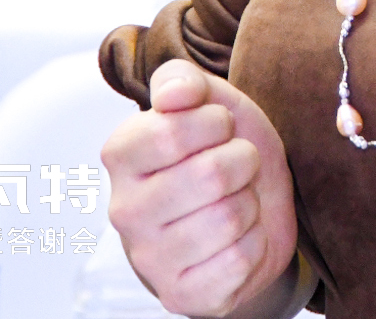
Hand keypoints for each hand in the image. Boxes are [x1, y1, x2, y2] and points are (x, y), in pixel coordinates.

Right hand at [102, 62, 299, 317]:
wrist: (250, 214)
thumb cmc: (223, 152)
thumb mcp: (210, 102)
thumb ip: (183, 80)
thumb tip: (174, 93)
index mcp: (121, 155)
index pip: (172, 130)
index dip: (215, 122)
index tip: (220, 127)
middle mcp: (124, 211)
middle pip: (210, 175)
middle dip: (243, 162)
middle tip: (238, 166)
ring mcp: (149, 259)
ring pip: (228, 219)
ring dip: (249, 204)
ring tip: (236, 200)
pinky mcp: (180, 296)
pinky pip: (240, 260)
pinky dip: (254, 243)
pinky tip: (238, 238)